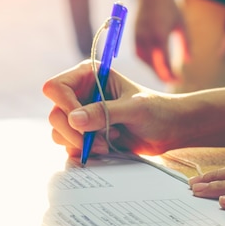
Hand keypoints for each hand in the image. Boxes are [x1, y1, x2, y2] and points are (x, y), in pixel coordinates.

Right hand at [42, 61, 179, 156]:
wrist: (169, 129)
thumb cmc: (157, 111)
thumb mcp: (134, 109)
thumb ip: (104, 112)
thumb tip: (74, 120)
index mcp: (88, 75)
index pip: (56, 88)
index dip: (65, 106)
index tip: (83, 122)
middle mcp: (80, 93)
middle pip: (55, 114)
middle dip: (75, 132)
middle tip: (100, 140)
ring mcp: (81, 114)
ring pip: (59, 132)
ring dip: (81, 143)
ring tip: (107, 142)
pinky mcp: (85, 133)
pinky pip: (68, 145)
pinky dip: (84, 150)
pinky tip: (106, 146)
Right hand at [135, 0, 187, 82]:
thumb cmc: (170, 5)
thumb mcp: (182, 24)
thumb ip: (186, 43)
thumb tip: (188, 62)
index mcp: (160, 35)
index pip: (165, 63)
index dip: (172, 75)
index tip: (180, 81)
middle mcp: (147, 38)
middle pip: (153, 65)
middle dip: (163, 76)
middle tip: (174, 82)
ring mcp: (138, 37)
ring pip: (145, 61)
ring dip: (154, 70)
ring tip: (164, 74)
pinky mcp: (134, 35)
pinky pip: (139, 54)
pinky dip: (147, 61)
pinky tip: (155, 64)